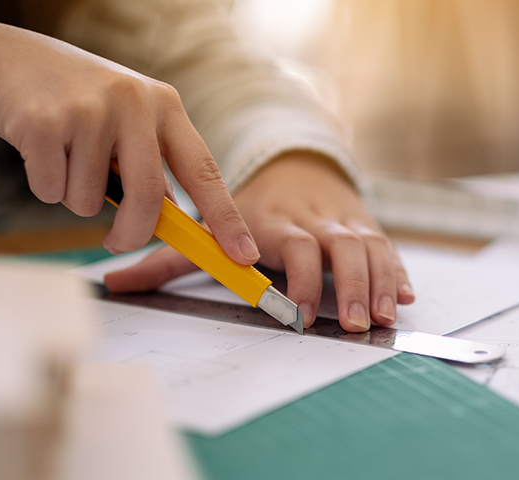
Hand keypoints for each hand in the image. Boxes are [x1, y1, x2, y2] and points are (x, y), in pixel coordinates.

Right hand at [0, 21, 258, 263]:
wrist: (10, 58)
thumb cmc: (79, 101)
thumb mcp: (130, 120)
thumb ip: (154, 165)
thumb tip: (176, 222)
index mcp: (166, 106)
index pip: (205, 172)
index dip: (226, 218)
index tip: (243, 255)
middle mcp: (135, 103)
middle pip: (149, 198)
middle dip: (133, 233)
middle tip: (119, 243)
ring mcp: (90, 110)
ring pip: (90, 202)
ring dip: (75, 197)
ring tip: (66, 158)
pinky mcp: (45, 122)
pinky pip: (51, 190)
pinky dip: (45, 185)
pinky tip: (41, 151)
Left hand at [104, 152, 415, 331]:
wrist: (297, 168)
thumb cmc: (254, 208)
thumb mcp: (212, 225)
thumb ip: (169, 258)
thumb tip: (113, 282)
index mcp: (277, 221)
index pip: (296, 245)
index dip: (301, 277)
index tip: (300, 313)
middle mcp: (316, 219)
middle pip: (341, 248)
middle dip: (349, 286)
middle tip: (353, 324)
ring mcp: (346, 222)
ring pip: (371, 248)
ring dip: (380, 283)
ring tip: (382, 317)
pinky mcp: (368, 227)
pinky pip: (389, 248)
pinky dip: (399, 273)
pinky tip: (405, 297)